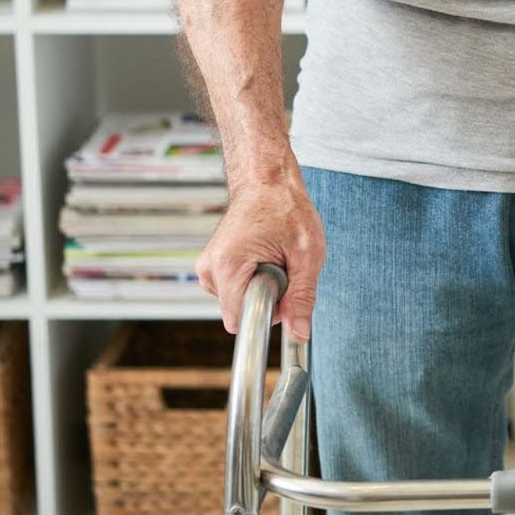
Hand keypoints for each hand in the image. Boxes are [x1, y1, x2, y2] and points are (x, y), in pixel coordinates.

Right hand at [197, 171, 324, 341]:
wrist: (267, 180)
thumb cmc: (286, 208)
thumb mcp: (307, 254)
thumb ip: (302, 297)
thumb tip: (299, 333)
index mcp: (228, 266)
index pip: (241, 321)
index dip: (269, 314)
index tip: (285, 297)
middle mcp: (210, 269)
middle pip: (240, 313)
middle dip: (267, 300)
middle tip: (284, 268)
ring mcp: (208, 267)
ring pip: (239, 302)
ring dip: (261, 290)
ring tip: (274, 258)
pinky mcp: (213, 265)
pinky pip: (235, 290)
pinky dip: (253, 281)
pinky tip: (263, 258)